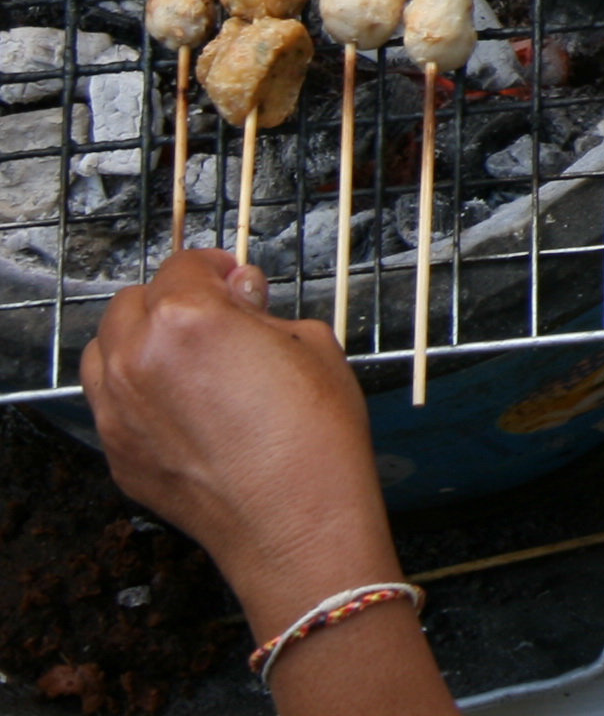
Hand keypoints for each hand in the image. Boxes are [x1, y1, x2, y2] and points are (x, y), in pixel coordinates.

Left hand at [83, 253, 399, 634]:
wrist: (294, 522)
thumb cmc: (313, 435)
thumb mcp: (310, 344)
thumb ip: (262, 312)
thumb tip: (239, 294)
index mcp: (188, 320)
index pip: (183, 267)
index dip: (214, 266)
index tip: (233, 277)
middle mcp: (137, 360)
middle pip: (131, 303)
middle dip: (171, 300)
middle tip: (214, 316)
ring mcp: (118, 411)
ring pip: (104, 351)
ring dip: (137, 341)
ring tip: (183, 357)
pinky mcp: (117, 453)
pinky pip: (109, 403)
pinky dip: (134, 391)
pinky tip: (180, 406)